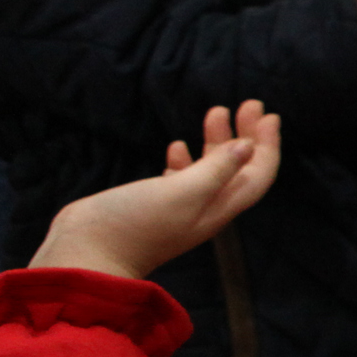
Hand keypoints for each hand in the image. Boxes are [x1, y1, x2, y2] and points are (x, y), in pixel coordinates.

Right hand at [31, 102, 281, 278]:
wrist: (86, 253)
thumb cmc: (137, 224)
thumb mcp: (183, 192)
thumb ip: (217, 169)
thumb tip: (248, 147)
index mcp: (219, 207)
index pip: (257, 175)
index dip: (268, 145)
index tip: (269, 115)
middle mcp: (205, 208)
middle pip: (238, 167)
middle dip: (247, 135)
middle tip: (250, 103)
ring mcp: (178, 206)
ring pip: (209, 168)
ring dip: (216, 141)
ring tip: (216, 111)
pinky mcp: (152, 204)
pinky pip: (180, 178)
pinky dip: (185, 159)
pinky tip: (177, 145)